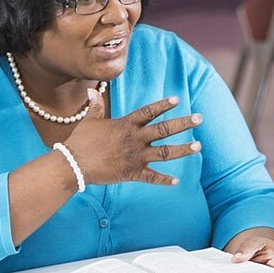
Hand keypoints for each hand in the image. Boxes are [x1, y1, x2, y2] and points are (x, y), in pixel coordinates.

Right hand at [62, 91, 202, 185]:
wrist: (74, 164)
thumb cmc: (81, 141)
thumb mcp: (89, 121)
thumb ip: (95, 106)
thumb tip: (92, 91)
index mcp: (126, 125)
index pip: (149, 111)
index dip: (163, 105)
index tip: (178, 99)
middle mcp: (135, 139)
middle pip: (164, 129)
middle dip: (184, 123)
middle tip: (200, 119)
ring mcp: (136, 157)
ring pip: (165, 152)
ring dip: (182, 150)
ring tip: (198, 146)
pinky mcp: (132, 173)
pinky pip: (152, 177)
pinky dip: (164, 180)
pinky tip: (176, 181)